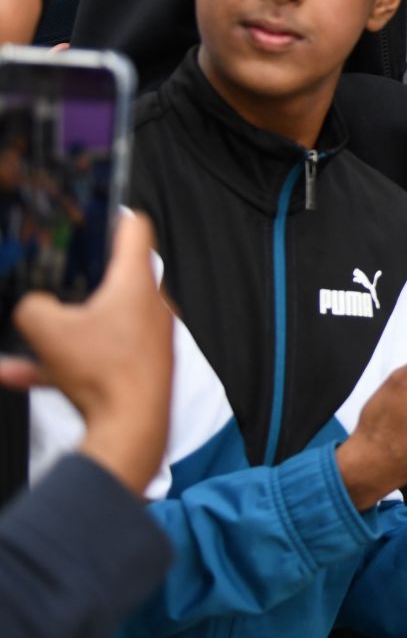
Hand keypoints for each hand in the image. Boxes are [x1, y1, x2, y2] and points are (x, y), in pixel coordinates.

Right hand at [0, 214, 170, 493]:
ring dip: (65, 327)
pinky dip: (64, 361)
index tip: (91, 214)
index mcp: (136, 281)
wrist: (132, 429)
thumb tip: (32, 307)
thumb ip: (31, 306)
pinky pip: (98, 355)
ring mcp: (150, 336)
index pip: (134, 227)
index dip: (111, 214)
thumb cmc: (104, 374)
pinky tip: (17, 374)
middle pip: (117, 274)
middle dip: (82, 277)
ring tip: (30, 336)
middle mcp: (152, 304)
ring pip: (100, 321)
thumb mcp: (46, 329)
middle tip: (55, 274)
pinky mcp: (142, 365)